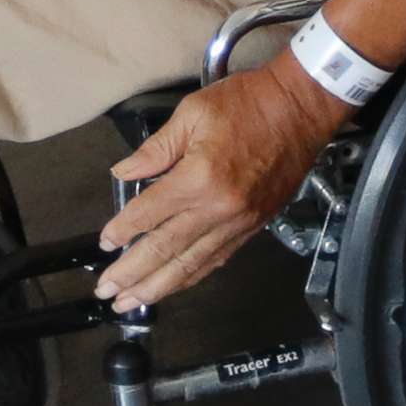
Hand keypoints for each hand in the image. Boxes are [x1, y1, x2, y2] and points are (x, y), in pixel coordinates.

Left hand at [95, 58, 349, 308]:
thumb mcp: (192, 113)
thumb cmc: (249, 102)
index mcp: (198, 178)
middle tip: (107, 292)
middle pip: (166, 250)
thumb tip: (123, 173)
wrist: (301, 108)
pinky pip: (217, 259)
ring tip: (132, 302)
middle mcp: (218, 208)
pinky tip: (175, 285)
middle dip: (132, 275)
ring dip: (159, 287)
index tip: (104, 244)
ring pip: (192, 264)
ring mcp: (238, 222)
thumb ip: (155, 149)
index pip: (148, 214)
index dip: (122, 231)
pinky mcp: (254, 226)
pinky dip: (193, 276)